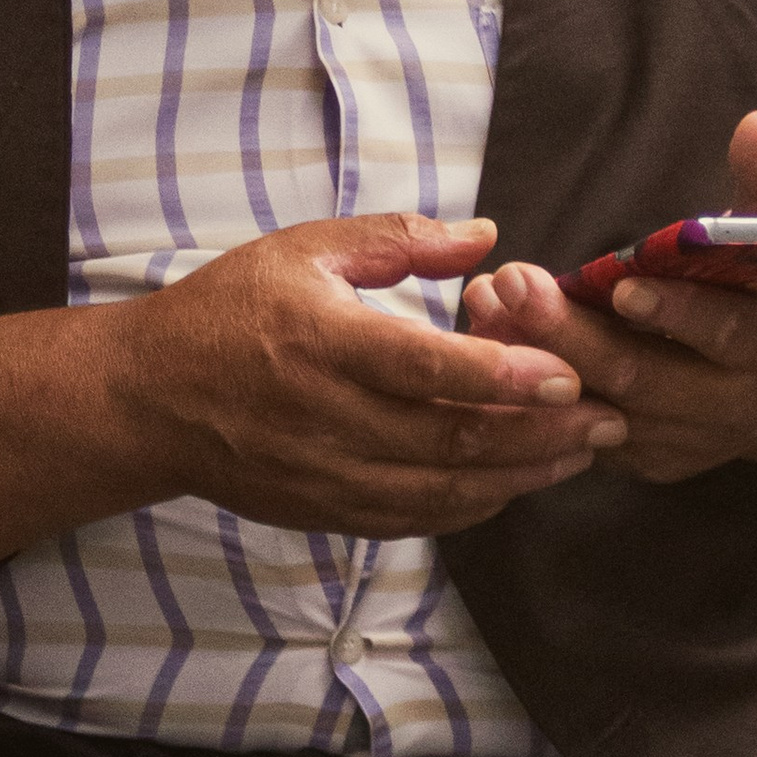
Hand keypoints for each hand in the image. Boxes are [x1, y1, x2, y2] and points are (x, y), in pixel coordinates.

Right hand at [123, 211, 627, 536]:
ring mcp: (323, 474)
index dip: (502, 374)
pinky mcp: (322, 511)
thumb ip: (398, 241)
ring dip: (521, 475)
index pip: (424, 367)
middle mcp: (323, 417)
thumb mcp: (301, 250)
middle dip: (541, 433)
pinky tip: (514, 483)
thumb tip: (487, 236)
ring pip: (441, 489)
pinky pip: (413, 520)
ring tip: (581, 452)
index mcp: (319, 341)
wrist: (146, 401)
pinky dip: (471, 505)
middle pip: (450, 438)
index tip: (567, 372)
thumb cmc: (226, 312)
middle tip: (609, 418)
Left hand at [460, 114, 756, 488]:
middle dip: (570, 332)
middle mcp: (731, 409)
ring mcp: (683, 445)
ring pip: (596, 409)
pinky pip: (575, 429)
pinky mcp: (643, 462)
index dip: (674, 311)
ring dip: (534, 356)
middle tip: (513, 281)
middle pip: (640, 378)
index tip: (620, 283)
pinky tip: (489, 338)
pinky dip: (529, 386)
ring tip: (487, 301)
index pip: (725, 334)